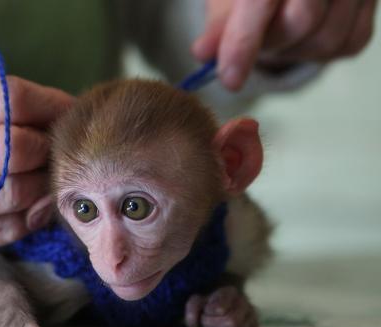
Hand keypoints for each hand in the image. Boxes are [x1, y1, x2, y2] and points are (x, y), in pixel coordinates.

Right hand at [0, 76, 72, 267]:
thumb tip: (63, 115)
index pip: (6, 97)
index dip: (49, 105)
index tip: (68, 112)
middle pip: (11, 148)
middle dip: (45, 150)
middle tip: (52, 151)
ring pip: (10, 194)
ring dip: (41, 187)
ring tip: (45, 180)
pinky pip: (3, 230)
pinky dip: (29, 218)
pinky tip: (32, 208)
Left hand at [185, 286, 258, 326]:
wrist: (218, 308)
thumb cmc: (207, 304)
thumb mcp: (196, 302)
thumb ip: (192, 308)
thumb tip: (194, 325)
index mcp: (230, 292)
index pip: (221, 308)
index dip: (209, 313)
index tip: (205, 311)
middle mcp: (245, 303)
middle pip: (231, 322)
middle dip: (213, 325)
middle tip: (205, 322)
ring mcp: (252, 317)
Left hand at [193, 0, 376, 89]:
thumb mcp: (230, 1)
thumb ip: (219, 25)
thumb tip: (203, 54)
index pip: (262, 0)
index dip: (244, 40)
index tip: (228, 79)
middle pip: (302, 19)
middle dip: (269, 43)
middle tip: (249, 44)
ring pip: (326, 38)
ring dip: (291, 50)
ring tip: (275, 35)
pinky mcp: (370, 9)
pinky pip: (344, 46)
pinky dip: (313, 52)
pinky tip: (298, 38)